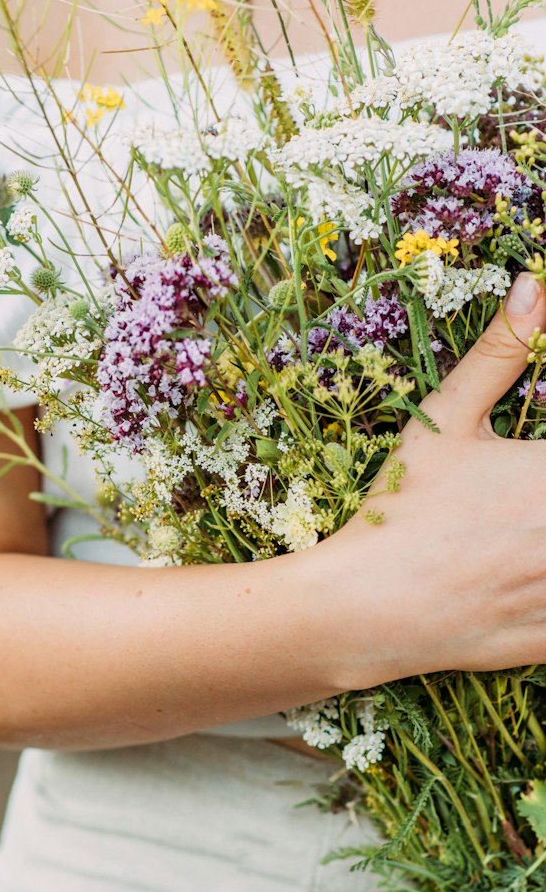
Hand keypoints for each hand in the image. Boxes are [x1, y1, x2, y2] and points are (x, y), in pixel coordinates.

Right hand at [317, 272, 545, 686]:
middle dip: (542, 499)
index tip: (533, 463)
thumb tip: (533, 283)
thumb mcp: (445, 421)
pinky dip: (545, 592)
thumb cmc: (400, 508)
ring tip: (518, 530)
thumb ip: (501, 351)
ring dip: (544, 547)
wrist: (364, 608)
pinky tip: (523, 573)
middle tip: (521, 492)